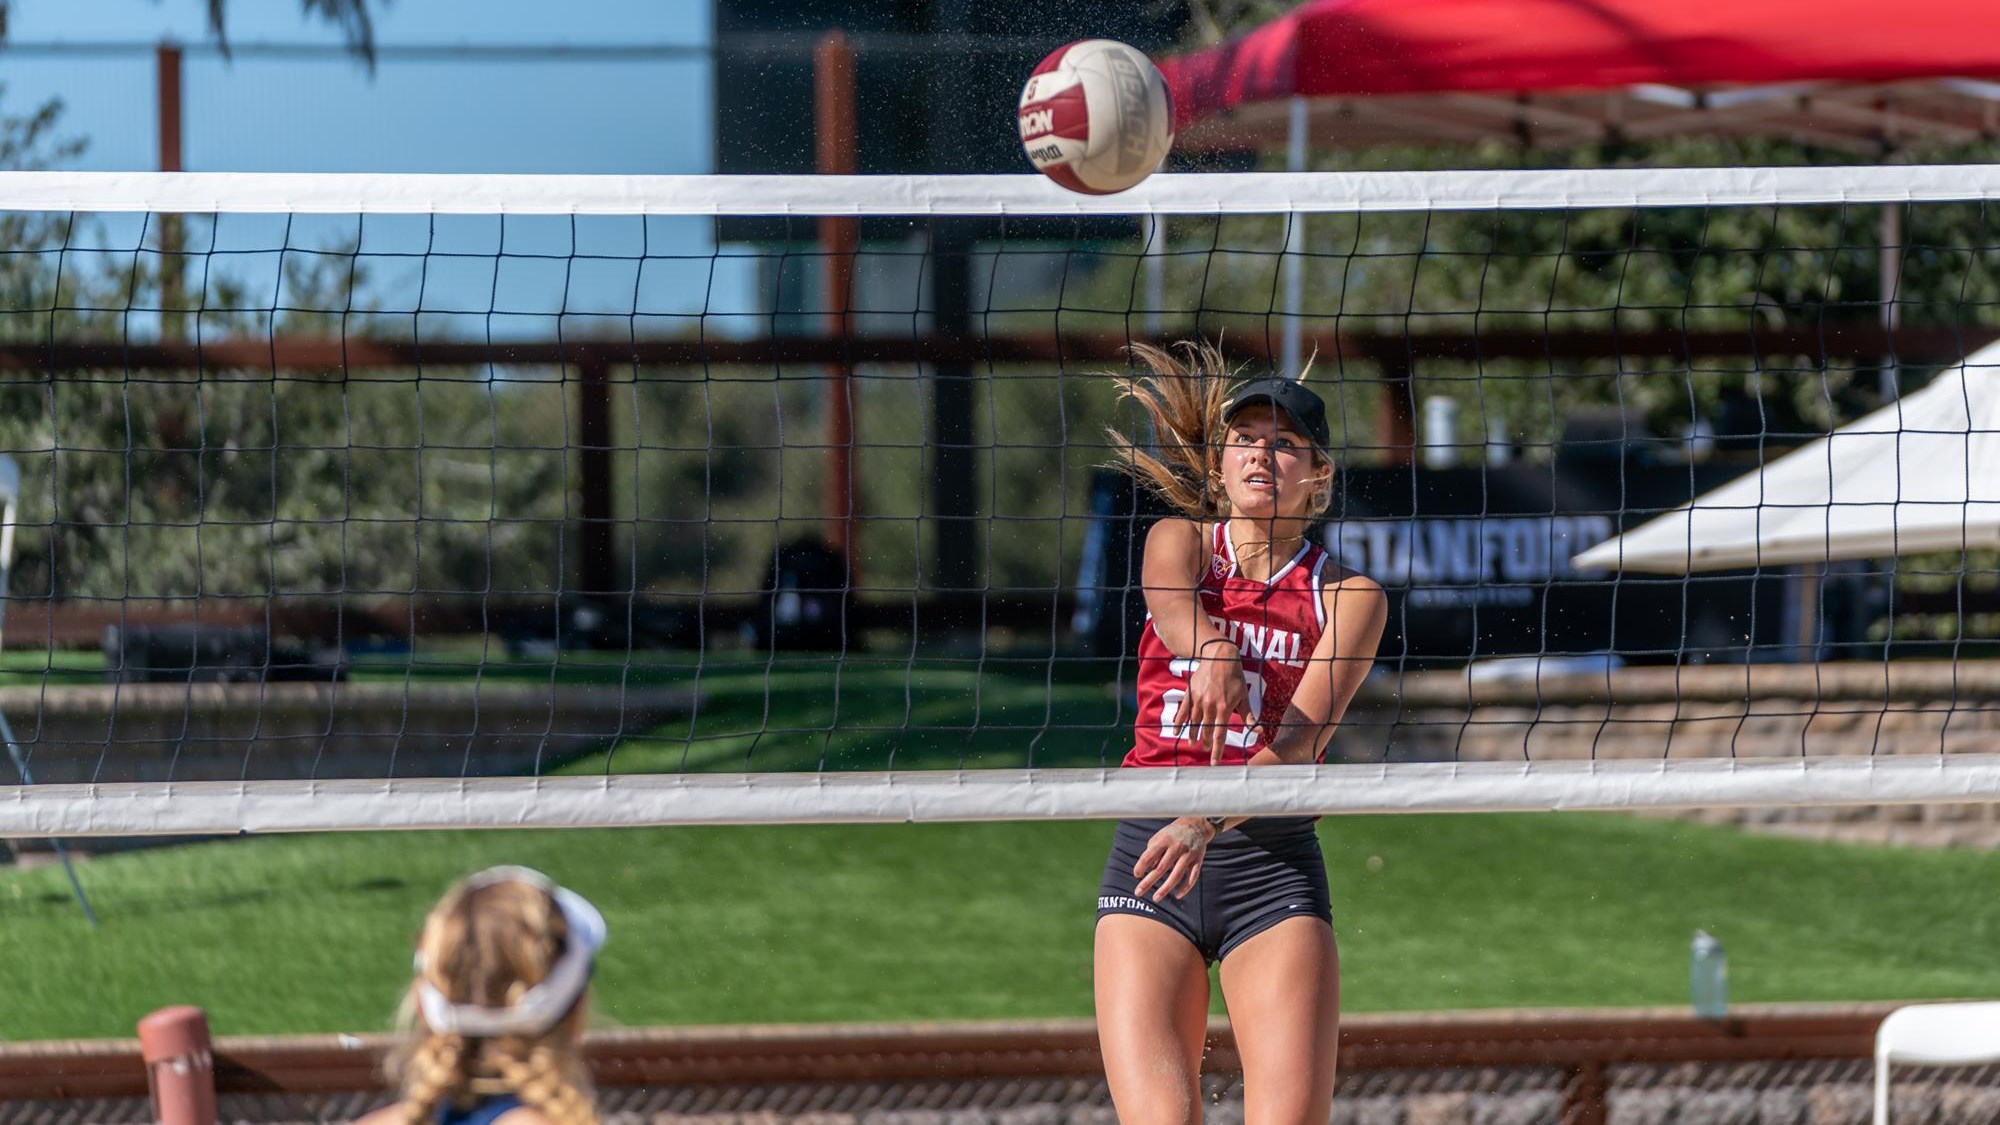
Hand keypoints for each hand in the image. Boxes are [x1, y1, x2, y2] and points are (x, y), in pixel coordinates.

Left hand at [1131, 816, 1216, 901]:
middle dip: (1148, 882)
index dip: (1141, 866)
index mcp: (1164, 841)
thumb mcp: (1159, 837)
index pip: (1149, 856)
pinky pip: (1192, 877)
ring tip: (1155, 898)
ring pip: (1176, 875)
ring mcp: (1188, 855)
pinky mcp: (1198, 861)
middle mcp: (1176, 847)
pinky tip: (1177, 895)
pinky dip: (1185, 888)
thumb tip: (1146, 870)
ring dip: (1165, 888)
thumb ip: (1151, 852)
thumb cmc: (1172, 834)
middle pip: (1161, 868)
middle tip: (1138, 892)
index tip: (1136, 875)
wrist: (1196, 826)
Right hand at [1187, 639, 1254, 762]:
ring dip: (1193, 734)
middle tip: (1206, 748)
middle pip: (1206, 730)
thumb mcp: (1244, 696)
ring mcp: (1198, 700)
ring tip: (1193, 743)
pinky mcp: (1190, 694)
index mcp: (1224, 708)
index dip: (1217, 750)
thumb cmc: (1235, 677)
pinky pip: (1183, 711)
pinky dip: (1179, 722)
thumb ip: (1249, 716)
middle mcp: (1210, 706)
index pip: (1220, 734)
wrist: (1219, 657)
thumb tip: (1259, 731)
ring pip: (1193, 723)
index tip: (1214, 762)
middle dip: (1206, 742)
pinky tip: (1177, 731)